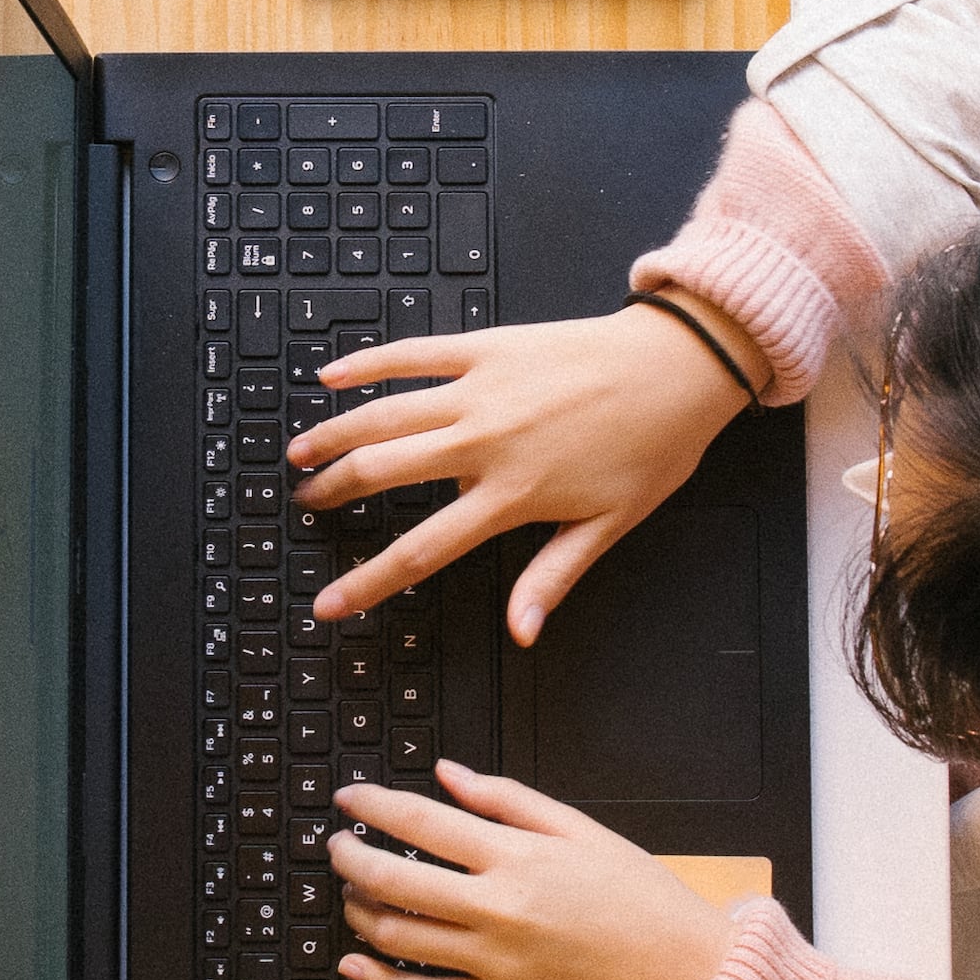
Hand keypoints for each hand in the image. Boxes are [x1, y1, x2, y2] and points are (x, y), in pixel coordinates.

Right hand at [290, 307, 741, 641]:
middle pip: (382, 473)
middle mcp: (484, 440)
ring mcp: (481, 388)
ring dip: (333, 434)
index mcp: (511, 494)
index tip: (330, 603)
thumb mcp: (609, 525)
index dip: (367, 581)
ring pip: (383, 414)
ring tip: (299, 452)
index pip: (420, 550)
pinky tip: (331, 375)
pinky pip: (412, 353)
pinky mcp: (487, 346)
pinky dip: (366, 363)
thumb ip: (552, 577)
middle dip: (332, 492)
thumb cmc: (653, 444)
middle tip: (306, 505)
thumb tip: (521, 633)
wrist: (680, 365)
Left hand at [326, 762, 738, 979]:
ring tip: (354, 896)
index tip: (349, 799)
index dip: (372, 806)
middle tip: (337, 848)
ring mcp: (496, 965)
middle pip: (392, 881)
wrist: (686, 974)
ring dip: (360, 913)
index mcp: (518, 858)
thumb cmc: (640, 899)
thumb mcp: (580, 830)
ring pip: (397, 939)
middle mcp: (500, 911)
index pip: (420, 823)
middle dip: (349, 859)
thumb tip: (447, 775)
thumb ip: (507, 799)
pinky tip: (355, 963)